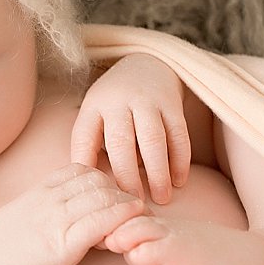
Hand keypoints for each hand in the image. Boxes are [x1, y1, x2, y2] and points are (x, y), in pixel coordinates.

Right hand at [0, 164, 145, 264]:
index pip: (78, 169)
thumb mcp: (18, 219)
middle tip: (130, 208)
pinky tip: (132, 223)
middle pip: (96, 179)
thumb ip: (41, 208)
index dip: (100, 179)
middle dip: (118, 190)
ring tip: (138, 216)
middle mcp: (47, 200)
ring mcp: (55, 219)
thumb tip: (60, 206)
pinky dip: (121, 218)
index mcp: (37, 192)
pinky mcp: (63, 244)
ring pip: (103, 196)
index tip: (110, 196)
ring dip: (125, 204)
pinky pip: (101, 221)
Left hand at [71, 53, 190, 202]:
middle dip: (126, 176)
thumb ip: (90, 145)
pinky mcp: (172, 104)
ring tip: (161, 198)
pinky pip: (178, 134)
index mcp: (94, 105)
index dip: (84, 164)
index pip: (83, 136)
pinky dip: (180, 159)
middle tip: (132, 202)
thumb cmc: (116, 103)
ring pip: (153, 139)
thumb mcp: (95, 114)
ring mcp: (147, 101)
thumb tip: (89, 186)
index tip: (93, 191)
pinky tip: (179, 180)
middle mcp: (119, 101)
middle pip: (120, 141)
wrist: (148, 63)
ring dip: (158, 172)